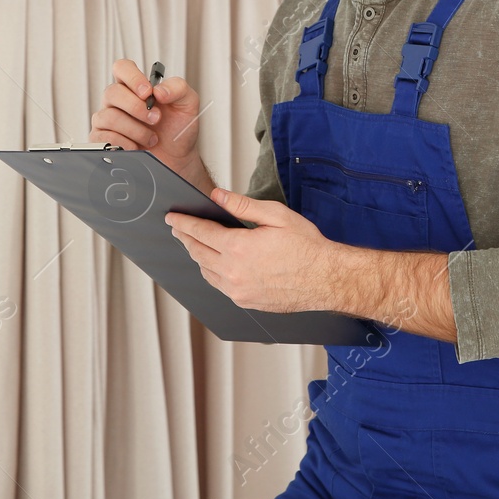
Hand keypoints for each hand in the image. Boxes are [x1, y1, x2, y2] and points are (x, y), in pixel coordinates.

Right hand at [90, 58, 203, 177]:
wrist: (176, 158)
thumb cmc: (178, 129)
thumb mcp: (187, 103)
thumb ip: (178, 88)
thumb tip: (159, 90)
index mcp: (136, 87)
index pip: (122, 68)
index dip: (132, 77)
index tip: (147, 92)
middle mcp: (119, 101)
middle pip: (112, 92)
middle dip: (136, 108)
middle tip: (156, 118)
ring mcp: (108, 119)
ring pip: (109, 117)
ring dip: (135, 130)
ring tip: (151, 137)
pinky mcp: (103, 139)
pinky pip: (104, 137)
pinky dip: (125, 143)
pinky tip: (137, 147)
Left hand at [165, 189, 341, 313]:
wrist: (325, 279)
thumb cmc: (307, 247)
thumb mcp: (276, 216)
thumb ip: (243, 206)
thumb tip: (219, 196)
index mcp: (238, 248)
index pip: (200, 232)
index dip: (184, 223)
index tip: (173, 217)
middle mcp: (233, 272)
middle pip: (197, 252)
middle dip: (185, 238)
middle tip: (178, 228)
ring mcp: (238, 291)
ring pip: (205, 272)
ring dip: (196, 256)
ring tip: (194, 244)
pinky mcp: (245, 302)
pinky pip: (219, 286)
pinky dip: (211, 273)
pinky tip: (214, 265)